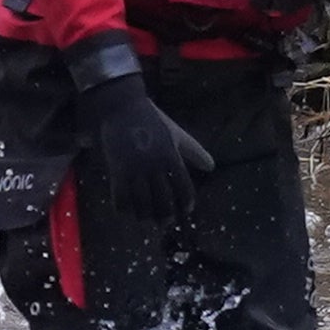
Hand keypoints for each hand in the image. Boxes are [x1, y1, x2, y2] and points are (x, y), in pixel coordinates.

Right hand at [72, 63, 212, 231]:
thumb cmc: (151, 119)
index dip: (186, 203)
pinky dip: (124, 209)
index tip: (186, 211)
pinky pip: (121, 197)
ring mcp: (135, 169)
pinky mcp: (117, 170)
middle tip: (165, 224)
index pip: (184, 188)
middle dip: (165, 216)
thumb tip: (212, 167)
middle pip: (163, 201)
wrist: (122, 106)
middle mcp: (155, 166)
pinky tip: (126, 212)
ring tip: (146, 221)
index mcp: (171, 157)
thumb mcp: (176, 133)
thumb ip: (194, 151)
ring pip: (142, 203)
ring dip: (145, 216)